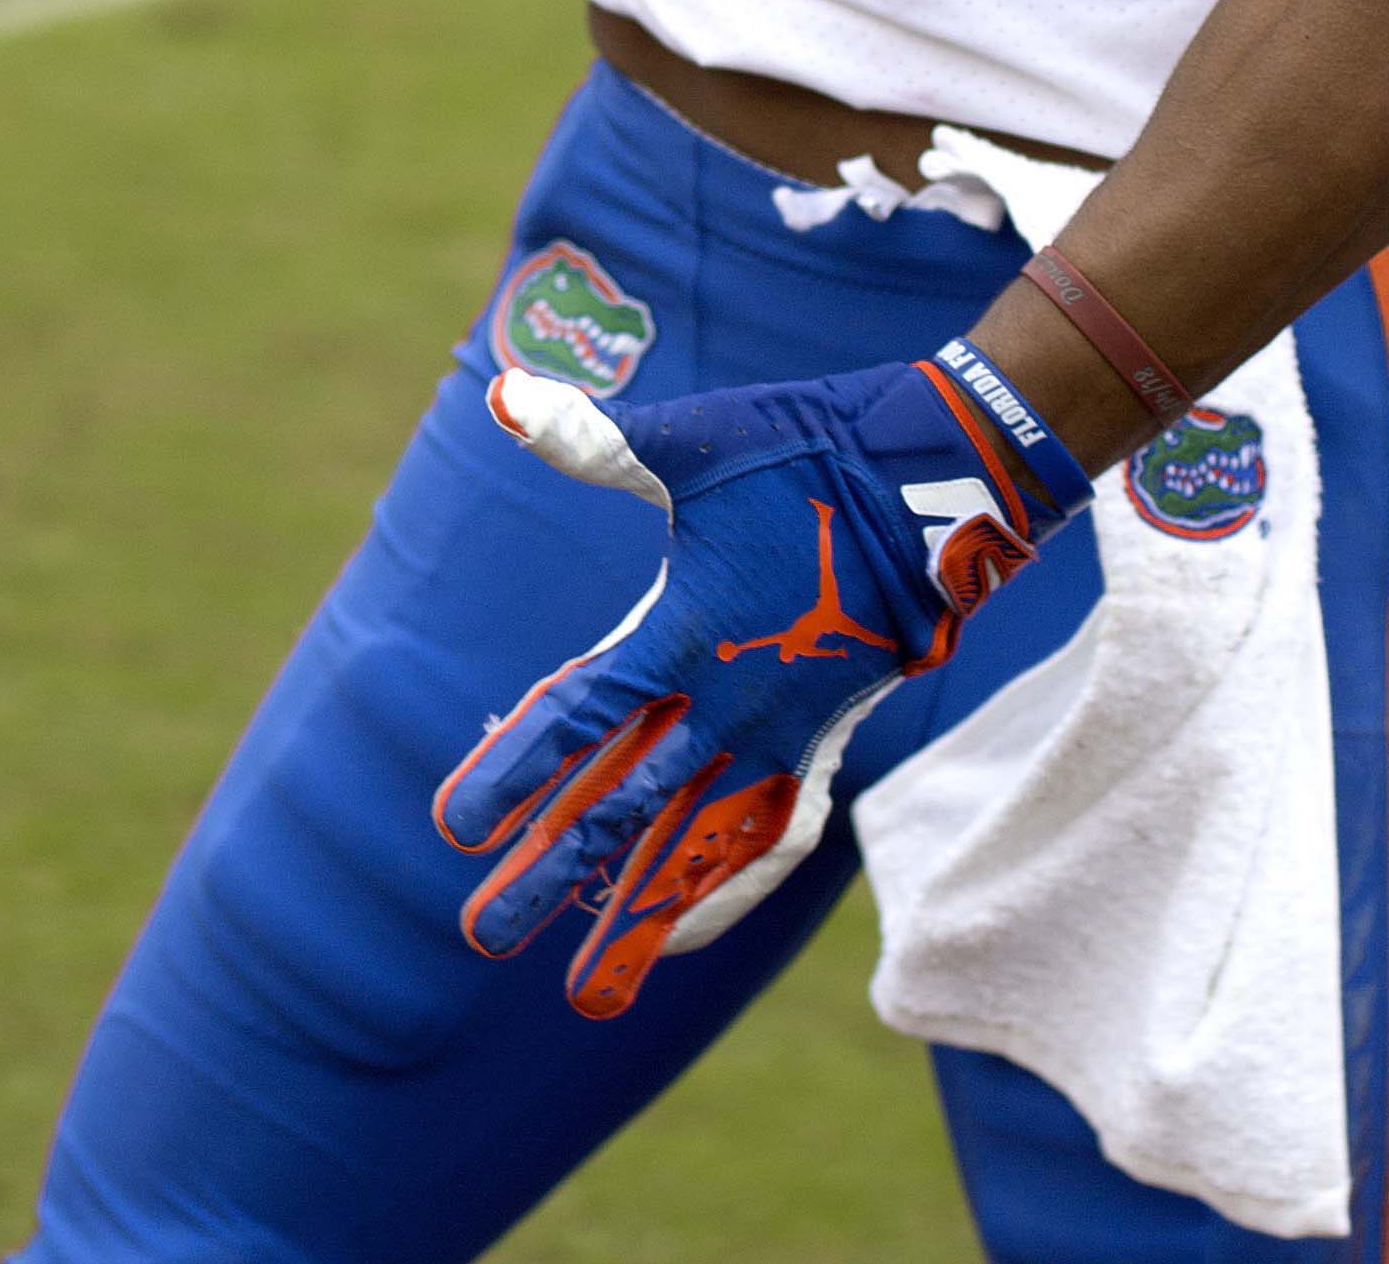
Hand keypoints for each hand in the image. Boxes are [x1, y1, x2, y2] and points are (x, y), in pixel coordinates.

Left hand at [432, 341, 1089, 1017]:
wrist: (936, 486)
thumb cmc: (803, 453)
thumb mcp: (693, 444)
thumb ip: (594, 440)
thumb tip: (507, 396)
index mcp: (682, 637)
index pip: (577, 721)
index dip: (513, 771)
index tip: (453, 826)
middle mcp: (727, 706)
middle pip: (623, 807)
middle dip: (549, 873)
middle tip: (480, 934)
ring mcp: (779, 736)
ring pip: (696, 846)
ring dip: (638, 914)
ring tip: (586, 992)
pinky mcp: (822, 743)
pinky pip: (771, 840)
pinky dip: (729, 889)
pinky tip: (688, 928)